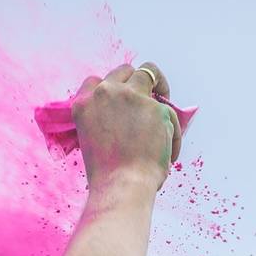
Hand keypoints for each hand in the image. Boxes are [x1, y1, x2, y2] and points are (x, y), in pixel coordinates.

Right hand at [72, 62, 180, 190]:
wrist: (120, 184)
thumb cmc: (105, 173)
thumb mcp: (91, 139)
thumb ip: (103, 119)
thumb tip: (125, 114)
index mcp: (83, 104)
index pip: (95, 82)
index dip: (111, 88)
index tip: (120, 99)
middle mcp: (105, 93)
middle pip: (124, 70)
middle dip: (136, 81)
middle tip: (146, 97)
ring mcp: (131, 96)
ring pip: (149, 72)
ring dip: (158, 84)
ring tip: (163, 102)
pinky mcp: (157, 106)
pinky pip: (169, 110)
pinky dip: (171, 130)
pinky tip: (168, 150)